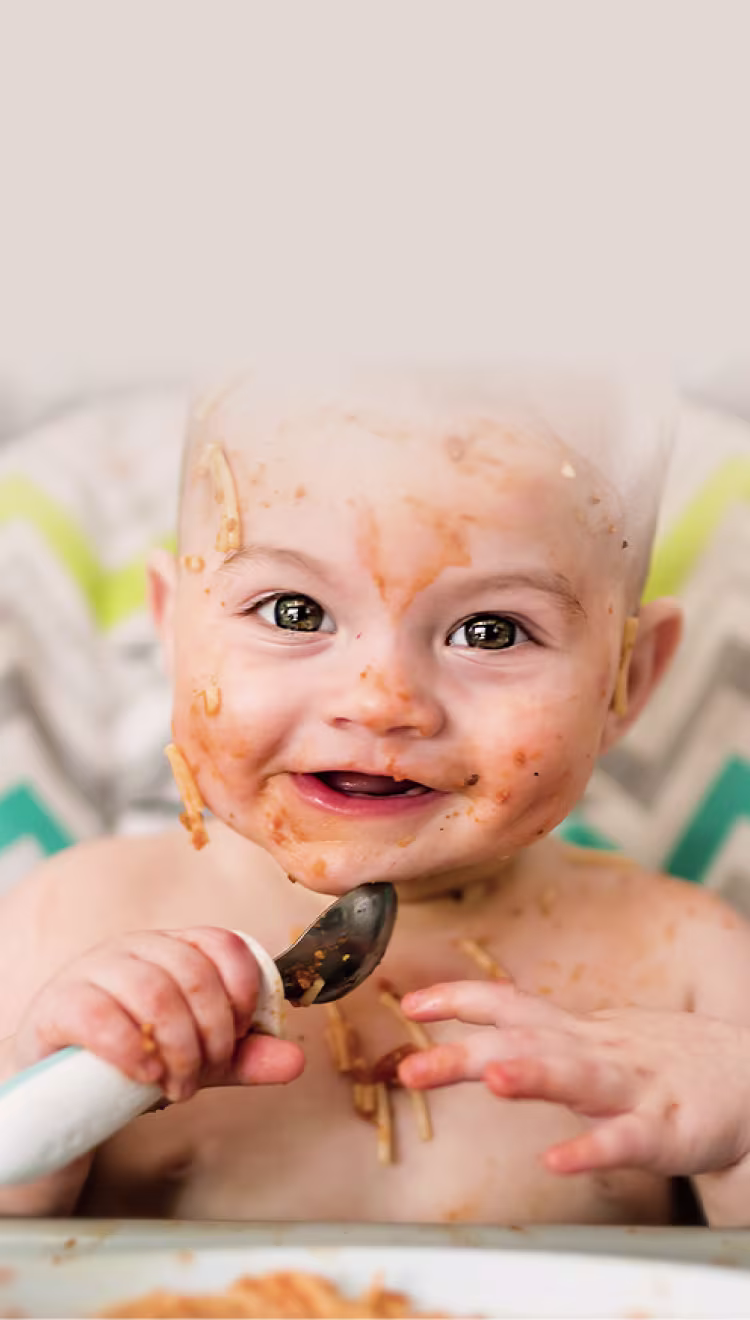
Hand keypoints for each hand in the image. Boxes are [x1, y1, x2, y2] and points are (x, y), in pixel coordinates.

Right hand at [13, 927, 303, 1102]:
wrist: (62, 1082)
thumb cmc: (138, 1054)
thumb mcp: (199, 1056)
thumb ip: (245, 1057)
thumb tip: (295, 1062)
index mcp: (176, 947)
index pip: (224, 943)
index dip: (244, 990)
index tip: (242, 1033)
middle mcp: (137, 948)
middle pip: (192, 973)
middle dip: (212, 1033)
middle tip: (206, 1074)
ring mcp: (95, 970)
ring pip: (152, 991)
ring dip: (177, 1047)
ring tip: (178, 1086)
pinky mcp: (60, 1002)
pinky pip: (99, 1014)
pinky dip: (131, 1049)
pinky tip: (146, 1075)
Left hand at [398, 980, 749, 1177]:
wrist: (748, 1077)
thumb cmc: (661, 1063)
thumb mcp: (592, 1040)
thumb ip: (539, 1037)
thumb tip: (477, 1036)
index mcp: (576, 1032)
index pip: (509, 1004)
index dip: (459, 1000)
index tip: (410, 1004)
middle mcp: (596, 1050)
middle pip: (526, 1042)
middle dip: (466, 1052)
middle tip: (413, 1068)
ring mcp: (632, 1086)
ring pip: (576, 1077)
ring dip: (532, 1074)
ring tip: (491, 1077)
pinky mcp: (666, 1128)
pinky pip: (624, 1140)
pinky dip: (592, 1148)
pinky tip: (558, 1158)